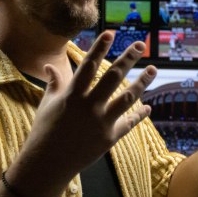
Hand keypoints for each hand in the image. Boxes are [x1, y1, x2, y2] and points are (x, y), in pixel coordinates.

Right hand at [20, 30, 154, 179]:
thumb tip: (50, 66)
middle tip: (141, 44)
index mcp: (72, 94)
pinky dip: (138, 115)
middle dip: (128, 58)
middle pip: (113, 77)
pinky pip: (128, 123)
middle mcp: (89, 106)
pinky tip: (148, 107)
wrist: (48, 163)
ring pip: (128, 98)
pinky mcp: (109, 138)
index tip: (111, 33)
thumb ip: (54, 83)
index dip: (100, 48)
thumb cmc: (44, 130)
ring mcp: (101, 122)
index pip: (89, 66)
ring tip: (153, 69)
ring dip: (143, 82)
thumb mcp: (47, 104)